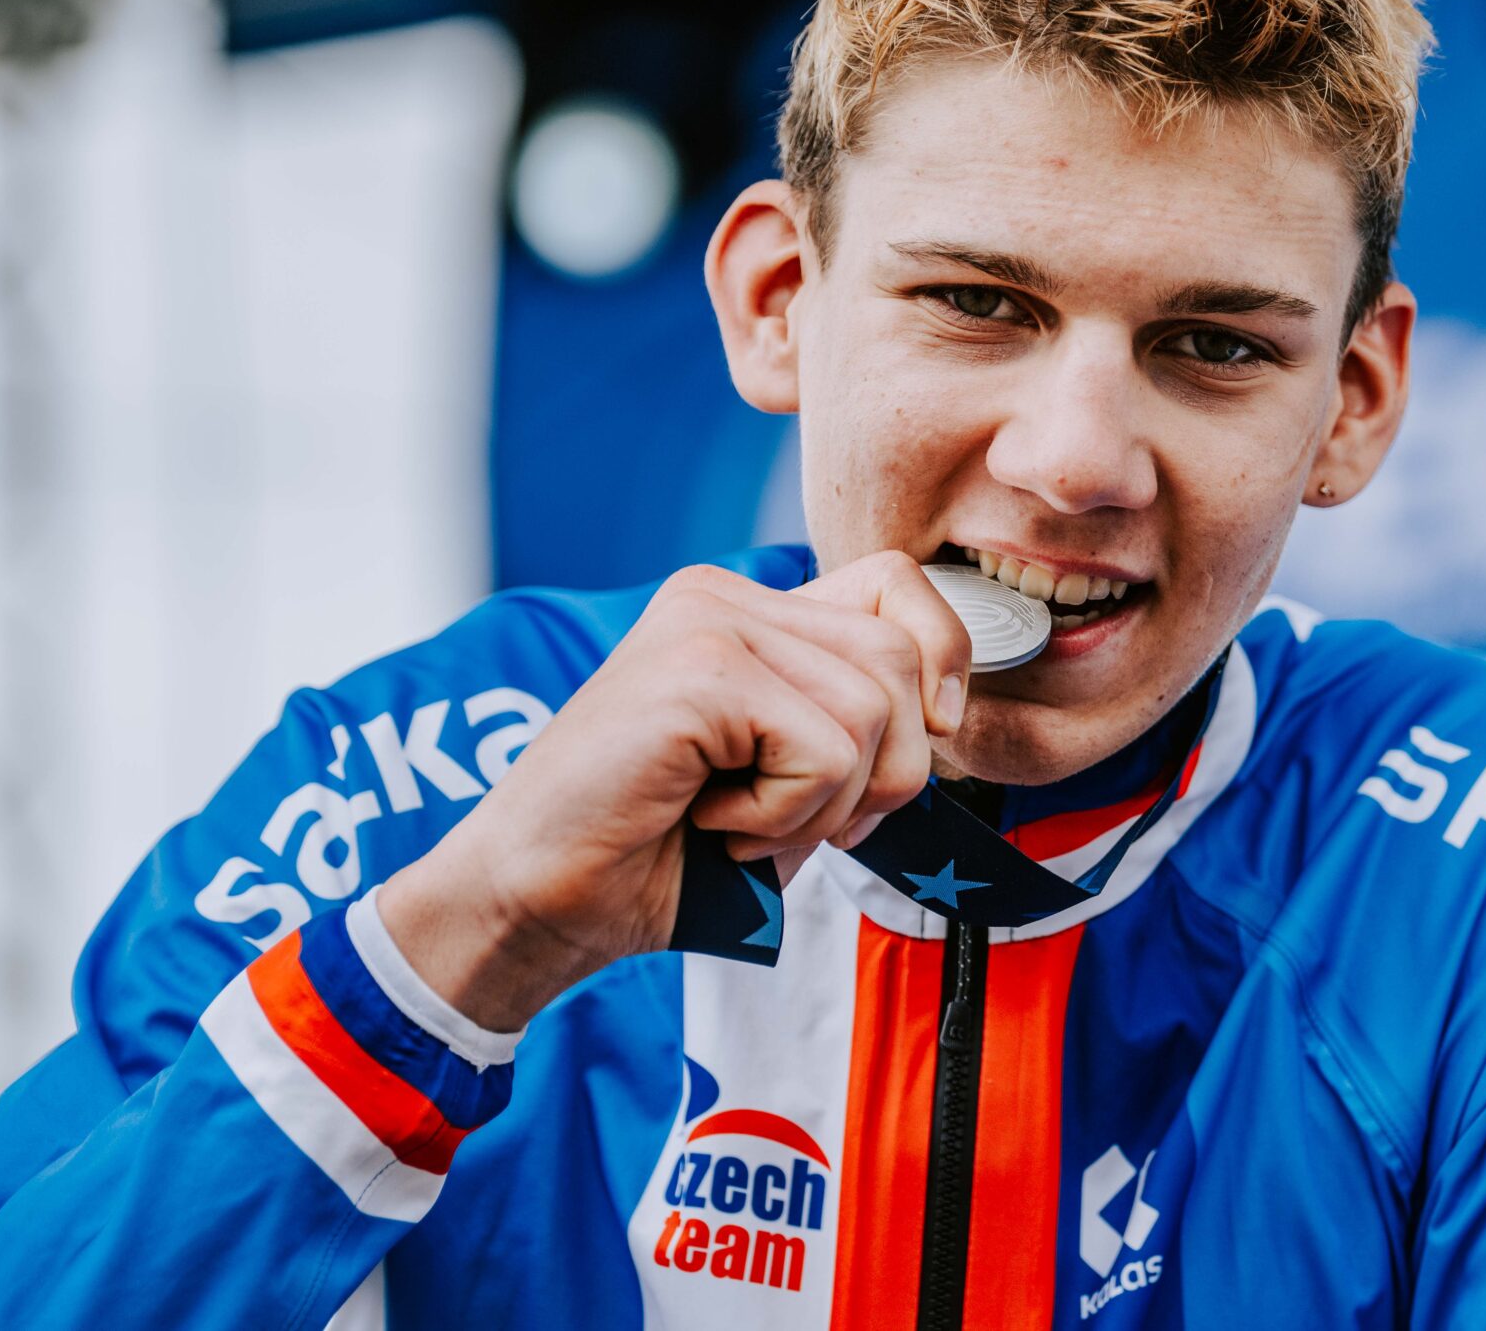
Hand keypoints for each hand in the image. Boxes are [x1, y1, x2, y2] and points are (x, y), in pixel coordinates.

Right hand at [376, 552, 969, 1029]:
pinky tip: (711, 822)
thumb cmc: (658, 853)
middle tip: (793, 819)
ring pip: (874, 712)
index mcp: (746, 610)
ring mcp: (708, 623)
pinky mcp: (699, 671)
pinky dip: (785, 817)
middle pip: (903, 658)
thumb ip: (856, 729)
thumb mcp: (787, 781)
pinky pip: (826, 752)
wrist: (535, 901)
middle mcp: (724, 596)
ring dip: (825, 806)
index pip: (897, 584)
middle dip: (883, 770)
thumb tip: (950, 710)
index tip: (909, 743)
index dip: (938, 663)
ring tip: (739, 822)